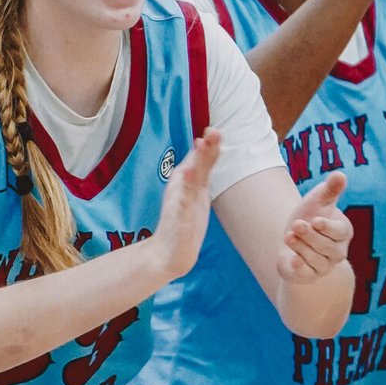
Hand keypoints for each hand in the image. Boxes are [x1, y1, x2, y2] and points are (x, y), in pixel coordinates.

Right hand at [152, 130, 222, 282]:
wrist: (169, 253)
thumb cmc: (185, 220)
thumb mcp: (197, 190)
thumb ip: (203, 168)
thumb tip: (210, 144)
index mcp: (188, 182)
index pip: (200, 161)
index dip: (208, 146)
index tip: (215, 131)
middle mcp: (181, 188)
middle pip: (193, 165)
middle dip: (202, 150)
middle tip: (212, 132)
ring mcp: (178, 203)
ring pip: (187, 181)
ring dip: (193, 165)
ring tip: (200, 149)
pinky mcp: (177, 220)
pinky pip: (181, 205)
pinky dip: (184, 193)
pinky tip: (186, 181)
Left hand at [278, 170, 352, 283]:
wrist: (293, 238)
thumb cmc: (309, 216)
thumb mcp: (318, 200)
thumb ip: (330, 189)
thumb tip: (340, 174)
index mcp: (343, 232)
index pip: (340, 232)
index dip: (328, 227)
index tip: (315, 221)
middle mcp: (338, 252)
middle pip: (327, 247)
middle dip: (310, 236)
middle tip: (296, 225)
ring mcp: (324, 265)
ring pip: (315, 259)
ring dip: (301, 247)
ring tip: (288, 235)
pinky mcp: (309, 275)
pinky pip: (307, 274)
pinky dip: (300, 268)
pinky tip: (293, 260)